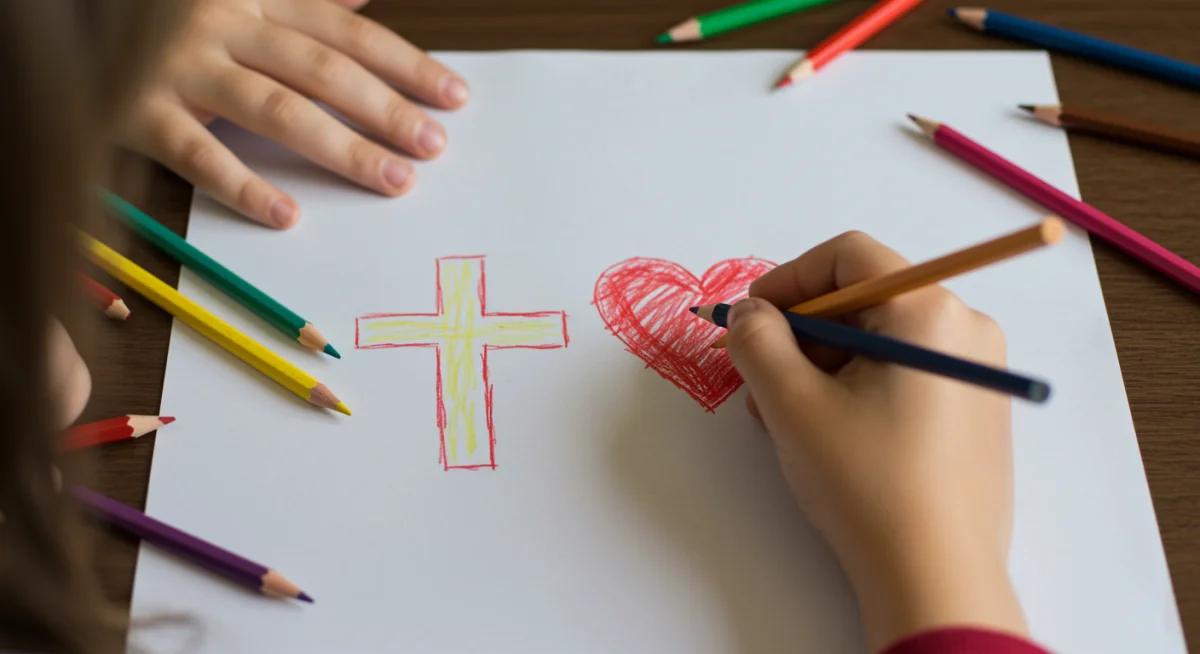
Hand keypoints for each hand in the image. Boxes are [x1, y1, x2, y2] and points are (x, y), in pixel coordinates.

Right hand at [121, 0, 468, 227]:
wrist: (65, 14)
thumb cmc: (167, 13)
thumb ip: (302, 0)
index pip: (346, 34)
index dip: (405, 65)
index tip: (454, 97)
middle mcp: (220, 25)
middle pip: (321, 69)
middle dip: (384, 110)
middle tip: (432, 146)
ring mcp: (177, 67)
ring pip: (273, 109)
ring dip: (340, 148)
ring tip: (390, 181)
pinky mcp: (134, 112)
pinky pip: (196, 154)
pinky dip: (242, 185)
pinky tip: (286, 214)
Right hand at [724, 232, 1026, 650]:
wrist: (935, 576)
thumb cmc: (866, 483)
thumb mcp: (792, 403)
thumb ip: (759, 340)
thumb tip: (751, 312)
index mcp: (930, 312)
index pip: (849, 257)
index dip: (789, 279)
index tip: (751, 317)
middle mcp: (966, 329)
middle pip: (865, 299)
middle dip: (802, 333)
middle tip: (758, 375)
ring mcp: (978, 372)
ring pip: (883, 341)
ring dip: (824, 365)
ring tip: (784, 415)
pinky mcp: (977, 412)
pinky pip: (907, 373)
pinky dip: (859, 387)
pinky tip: (826, 431)